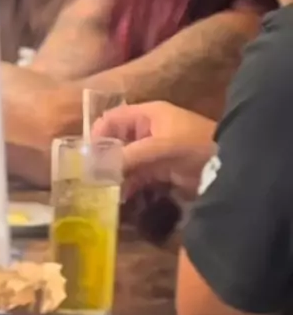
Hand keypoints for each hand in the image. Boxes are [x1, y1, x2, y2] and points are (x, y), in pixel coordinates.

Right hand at [93, 101, 215, 193]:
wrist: (227, 164)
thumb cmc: (193, 145)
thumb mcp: (160, 147)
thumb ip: (130, 155)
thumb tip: (98, 167)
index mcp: (146, 115)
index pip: (112, 119)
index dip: (98, 134)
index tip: (87, 156)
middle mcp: (146, 131)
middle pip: (116, 142)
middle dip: (103, 158)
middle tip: (90, 178)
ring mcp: (152, 152)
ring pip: (124, 162)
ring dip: (114, 175)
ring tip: (103, 191)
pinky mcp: (160, 171)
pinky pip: (137, 177)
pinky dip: (128, 186)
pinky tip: (121, 198)